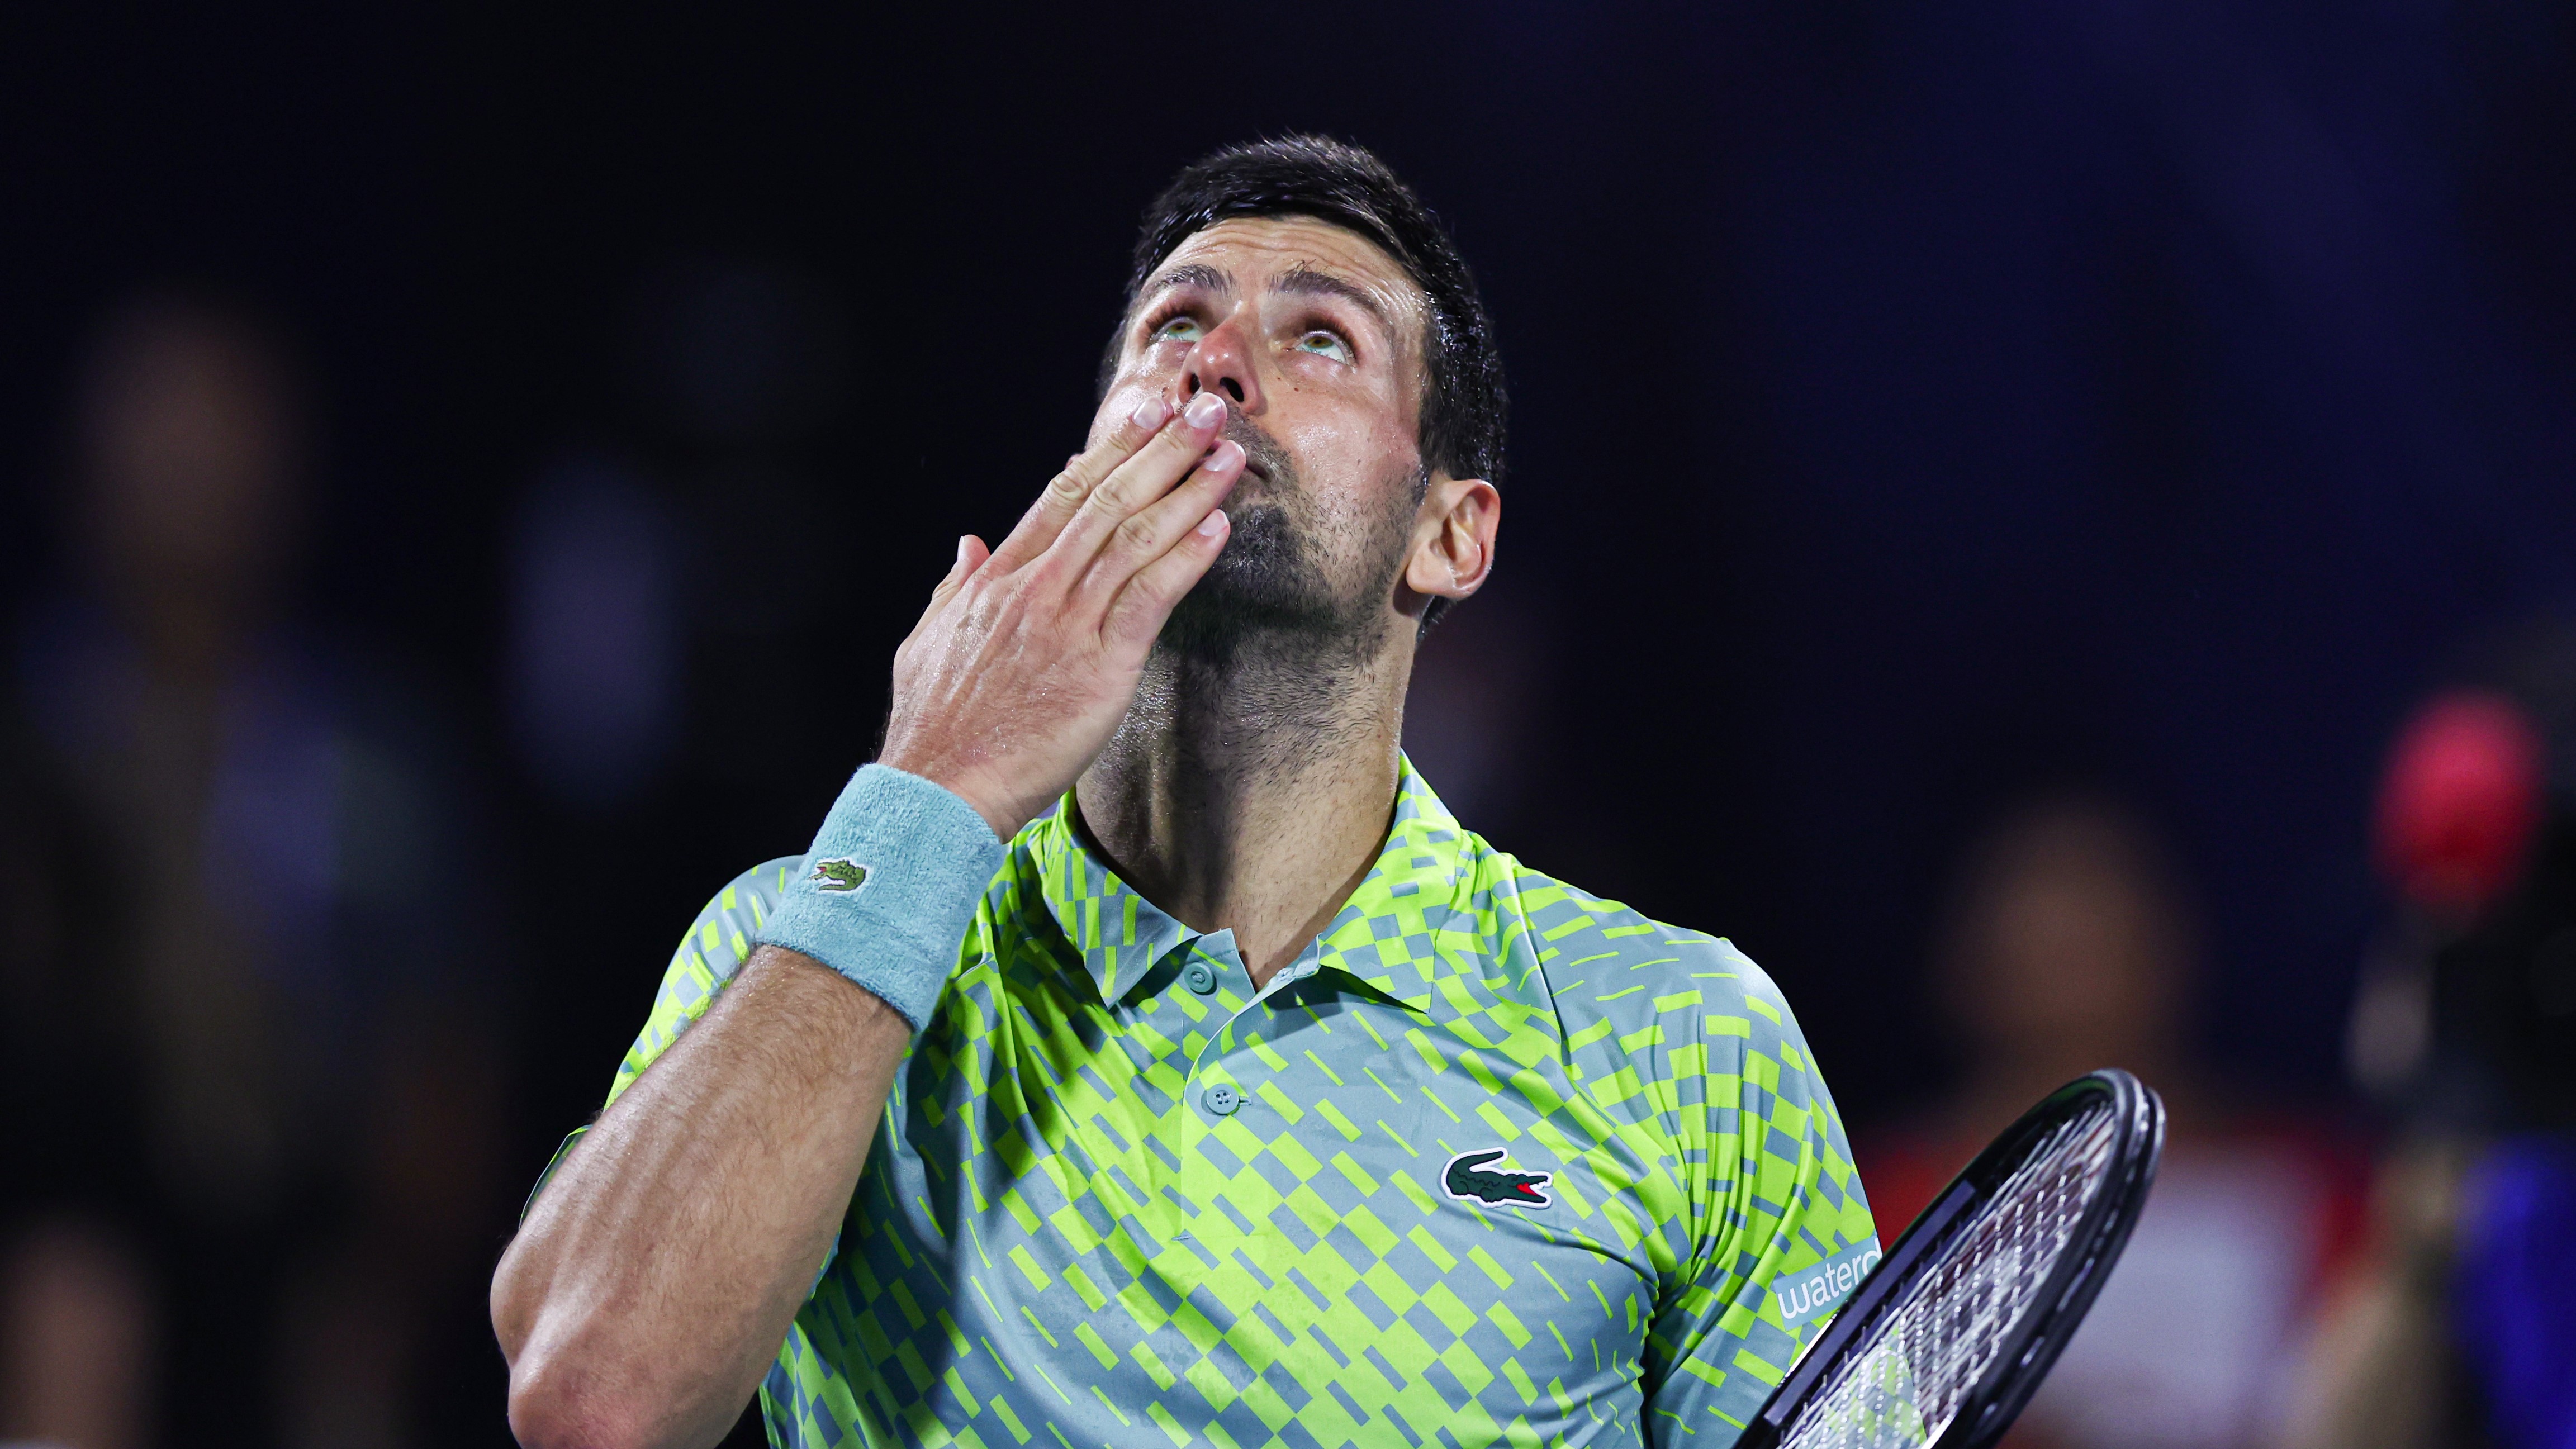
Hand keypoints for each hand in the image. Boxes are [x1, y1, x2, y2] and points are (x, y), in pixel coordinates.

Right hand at [879, 391, 1241, 839]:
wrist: (939, 788)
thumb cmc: (936, 726)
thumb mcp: (927, 641)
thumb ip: (952, 587)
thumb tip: (968, 543)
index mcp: (997, 579)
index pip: (1062, 497)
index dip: (1110, 451)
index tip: (1145, 415)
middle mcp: (1035, 588)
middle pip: (1107, 501)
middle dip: (1162, 450)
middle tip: (1205, 409)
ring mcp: (1067, 623)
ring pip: (1135, 539)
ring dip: (1188, 492)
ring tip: (1228, 455)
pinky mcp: (1099, 666)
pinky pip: (1148, 598)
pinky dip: (1185, 561)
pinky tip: (1217, 530)